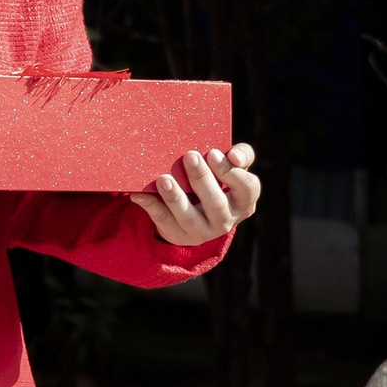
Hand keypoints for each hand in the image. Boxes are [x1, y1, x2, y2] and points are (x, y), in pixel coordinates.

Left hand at [132, 145, 259, 246]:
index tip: (213, 152)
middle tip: (189, 155)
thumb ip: (240, 156)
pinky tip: (138, 194)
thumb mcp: (230, 170)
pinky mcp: (177, 234)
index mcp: (243, 201)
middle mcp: (225, 219)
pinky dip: (150, 205)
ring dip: (175, 197)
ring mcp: (201, 230)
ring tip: (164, 178)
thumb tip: (234, 154)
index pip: (247, 188)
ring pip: (188, 217)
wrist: (197, 216)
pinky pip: (162, 220)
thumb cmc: (217, 182)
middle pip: (216, 203)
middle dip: (202, 179)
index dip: (232, 172)